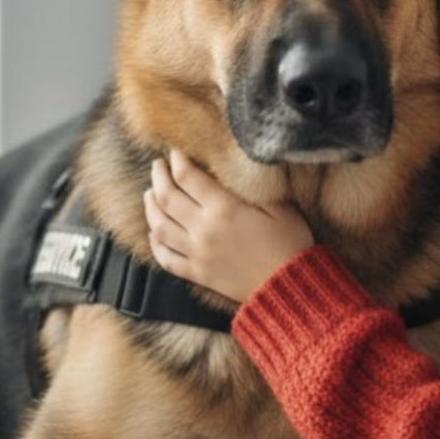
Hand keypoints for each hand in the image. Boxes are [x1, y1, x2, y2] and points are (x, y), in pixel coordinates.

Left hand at [143, 150, 315, 303]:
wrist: (288, 287)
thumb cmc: (290, 243)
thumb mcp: (280, 207)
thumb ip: (252, 187)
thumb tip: (233, 168)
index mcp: (224, 208)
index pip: (188, 176)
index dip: (177, 160)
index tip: (175, 151)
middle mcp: (204, 229)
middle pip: (167, 197)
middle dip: (159, 177)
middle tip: (158, 165)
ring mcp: (197, 253)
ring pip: (159, 226)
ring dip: (150, 206)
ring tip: (150, 193)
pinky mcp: (197, 273)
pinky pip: (166, 257)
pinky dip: (155, 244)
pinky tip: (154, 233)